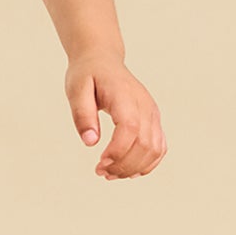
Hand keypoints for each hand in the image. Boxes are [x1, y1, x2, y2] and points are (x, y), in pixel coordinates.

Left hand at [66, 55, 166, 179]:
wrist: (103, 60)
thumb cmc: (88, 74)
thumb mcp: (76, 89)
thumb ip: (82, 114)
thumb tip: (90, 142)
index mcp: (125, 96)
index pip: (130, 129)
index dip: (117, 151)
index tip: (99, 164)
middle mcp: (144, 105)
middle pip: (145, 144)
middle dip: (123, 165)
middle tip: (100, 172)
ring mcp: (152, 113)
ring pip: (155, 149)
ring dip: (134, 168)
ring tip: (111, 174)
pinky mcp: (154, 120)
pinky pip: (159, 147)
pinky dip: (147, 163)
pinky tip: (128, 171)